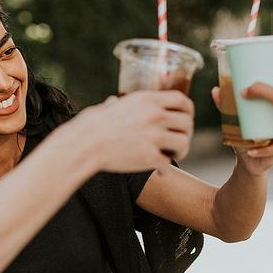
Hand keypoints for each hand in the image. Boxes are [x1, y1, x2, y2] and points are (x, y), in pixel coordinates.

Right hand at [70, 90, 193, 170]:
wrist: (84, 144)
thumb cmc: (90, 126)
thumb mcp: (108, 107)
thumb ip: (117, 104)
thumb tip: (112, 102)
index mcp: (147, 100)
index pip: (182, 100)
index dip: (188, 111)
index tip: (185, 119)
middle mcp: (154, 115)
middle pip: (187, 123)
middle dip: (185, 134)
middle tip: (177, 143)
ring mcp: (153, 136)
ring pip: (183, 143)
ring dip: (180, 151)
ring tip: (172, 156)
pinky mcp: (149, 156)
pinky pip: (168, 164)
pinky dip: (165, 170)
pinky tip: (159, 172)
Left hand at [209, 86, 272, 174]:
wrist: (248, 161)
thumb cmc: (242, 138)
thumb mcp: (233, 122)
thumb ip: (224, 107)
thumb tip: (215, 90)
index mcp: (271, 111)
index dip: (272, 93)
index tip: (259, 89)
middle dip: (272, 110)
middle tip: (255, 116)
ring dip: (268, 135)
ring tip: (254, 140)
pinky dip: (262, 150)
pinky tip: (251, 151)